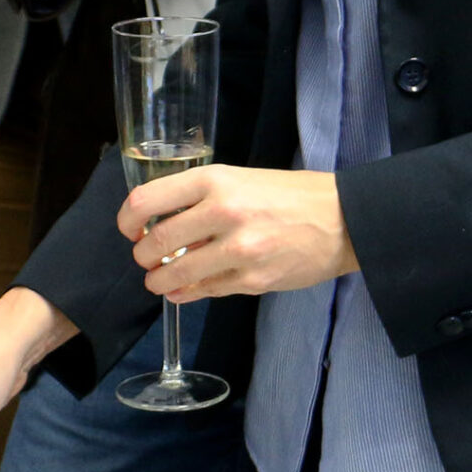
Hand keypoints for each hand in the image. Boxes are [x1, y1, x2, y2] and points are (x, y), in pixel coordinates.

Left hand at [123, 165, 357, 302]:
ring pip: (175, 274)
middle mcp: (223, 212)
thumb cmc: (293, 194)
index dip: (127, 220)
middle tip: (147, 259)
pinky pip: (204, 291)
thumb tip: (162, 222)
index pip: (146, 200)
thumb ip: (202, 197)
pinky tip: (183, 290)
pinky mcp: (252, 280)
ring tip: (160, 280)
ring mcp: (238, 250)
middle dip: (143, 256)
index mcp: (216, 180)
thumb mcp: (243, 178)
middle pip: (155, 242)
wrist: (344, 220)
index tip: (129, 229)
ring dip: (159, 281)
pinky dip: (185, 293)